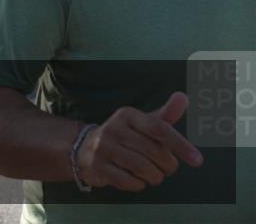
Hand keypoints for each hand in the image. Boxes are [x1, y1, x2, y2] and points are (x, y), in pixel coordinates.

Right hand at [76, 92, 202, 191]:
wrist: (84, 148)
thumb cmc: (123, 136)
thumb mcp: (142, 123)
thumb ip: (165, 114)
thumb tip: (183, 97)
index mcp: (127, 115)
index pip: (159, 129)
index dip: (181, 145)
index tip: (197, 160)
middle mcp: (114, 129)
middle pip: (154, 152)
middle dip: (168, 165)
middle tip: (168, 168)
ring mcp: (104, 148)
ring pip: (143, 168)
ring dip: (155, 176)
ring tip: (154, 174)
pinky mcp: (98, 167)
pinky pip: (129, 182)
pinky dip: (140, 184)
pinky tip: (137, 179)